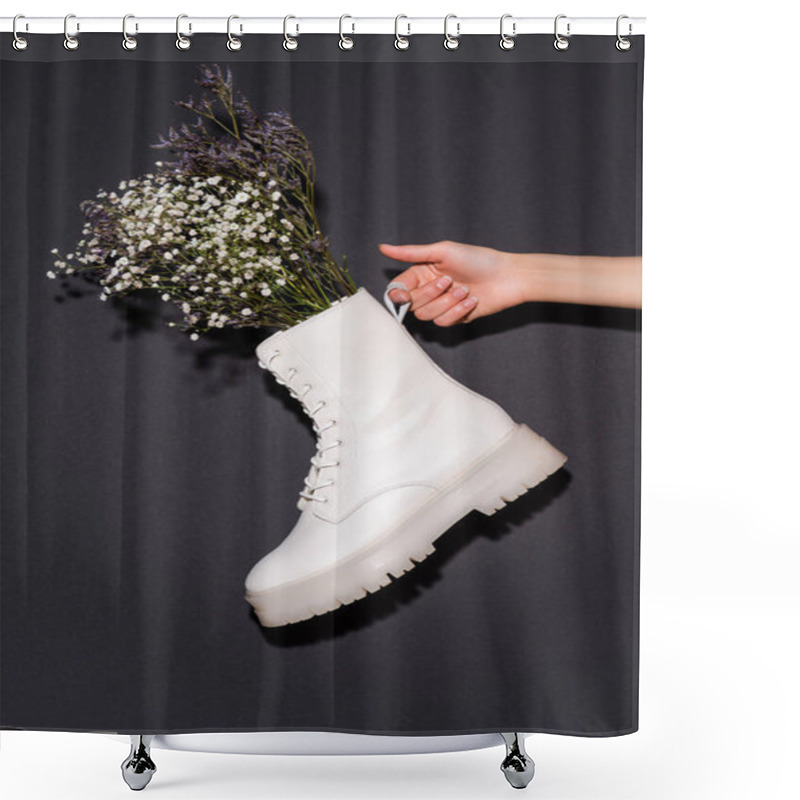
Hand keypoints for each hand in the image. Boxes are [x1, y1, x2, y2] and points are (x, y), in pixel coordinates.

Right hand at [378, 241, 525, 325]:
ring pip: (427, 315)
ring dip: (447, 303)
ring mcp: (442, 305)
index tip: (406, 294)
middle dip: (432, 294)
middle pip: (412, 305)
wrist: (506, 277)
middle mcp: (429, 290)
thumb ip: (411, 253)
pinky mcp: (454, 318)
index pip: (398, 288)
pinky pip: (443, 323)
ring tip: (465, 290)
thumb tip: (383, 247)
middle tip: (450, 280)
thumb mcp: (442, 251)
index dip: (400, 294)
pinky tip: (472, 300)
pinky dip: (458, 311)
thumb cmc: (478, 260)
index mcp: (422, 273)